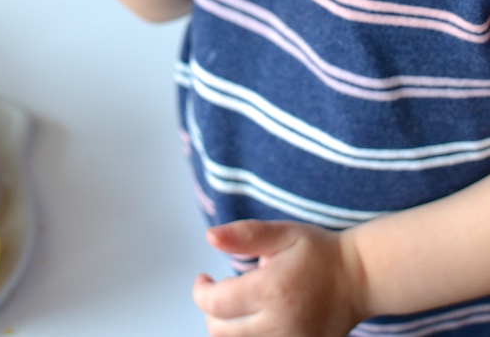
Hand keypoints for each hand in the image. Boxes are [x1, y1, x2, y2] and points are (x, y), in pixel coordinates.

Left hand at [193, 219, 365, 336]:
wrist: (359, 279)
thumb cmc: (319, 253)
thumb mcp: (283, 233)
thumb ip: (245, 235)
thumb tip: (210, 237)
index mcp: (271, 290)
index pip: (215, 303)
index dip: (201, 290)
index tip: (204, 277)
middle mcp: (279, 324)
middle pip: (220, 330)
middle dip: (211, 310)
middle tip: (218, 290)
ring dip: (226, 328)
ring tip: (235, 306)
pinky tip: (252, 320)